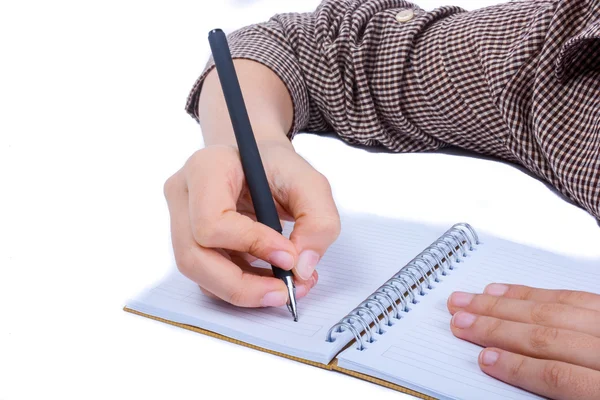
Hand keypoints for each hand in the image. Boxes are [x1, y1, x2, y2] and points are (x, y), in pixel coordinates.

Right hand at [163, 141, 339, 307]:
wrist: (260, 163)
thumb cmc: (279, 168)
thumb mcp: (311, 184)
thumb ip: (318, 221)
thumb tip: (300, 268)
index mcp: (206, 168)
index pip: (212, 220)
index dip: (251, 245)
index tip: (289, 256)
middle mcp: (183, 194)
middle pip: (193, 257)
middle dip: (241, 286)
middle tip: (284, 292)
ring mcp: (179, 220)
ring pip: (198, 274)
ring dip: (243, 291)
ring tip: (284, 287)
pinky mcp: (189, 242)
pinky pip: (208, 277)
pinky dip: (241, 287)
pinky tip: (270, 280)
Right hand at [447, 284, 599, 398]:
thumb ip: (557, 389)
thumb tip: (504, 368)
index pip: (558, 375)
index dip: (517, 368)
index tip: (484, 360)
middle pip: (548, 336)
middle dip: (497, 328)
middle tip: (461, 321)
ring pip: (554, 310)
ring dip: (505, 306)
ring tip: (470, 302)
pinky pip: (572, 295)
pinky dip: (535, 293)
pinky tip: (508, 292)